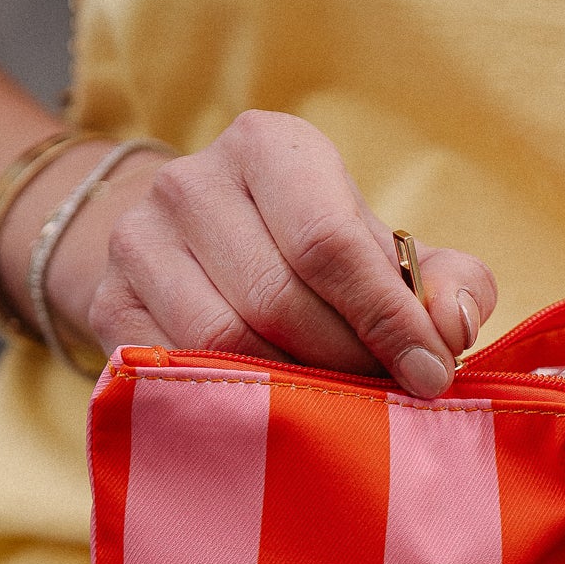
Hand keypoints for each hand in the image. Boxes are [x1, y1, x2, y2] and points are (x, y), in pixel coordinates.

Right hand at [0, 112, 496, 396]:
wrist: (195, 252)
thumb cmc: (315, 260)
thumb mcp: (387, 254)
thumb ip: (447, 283)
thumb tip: (456, 326)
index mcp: (269, 147)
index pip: (329, 242)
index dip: (386, 319)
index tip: (431, 376)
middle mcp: (191, 181)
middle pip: (277, 299)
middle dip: (343, 362)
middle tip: (382, 399)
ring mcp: (137, 242)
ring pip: (220, 341)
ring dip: (290, 389)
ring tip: (334, 407)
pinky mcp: (109, 306)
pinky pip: (177, 374)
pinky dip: (235, 405)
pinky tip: (274, 416)